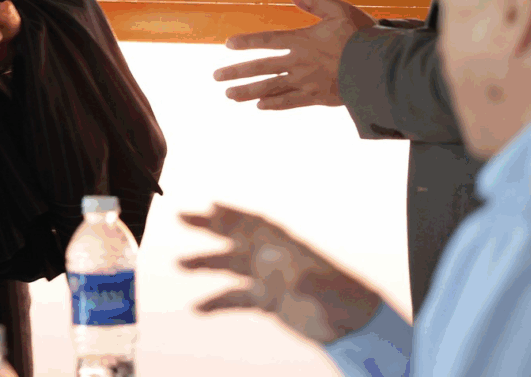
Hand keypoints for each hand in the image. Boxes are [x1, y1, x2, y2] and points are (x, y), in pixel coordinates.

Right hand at [178, 204, 382, 343]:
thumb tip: (298, 282)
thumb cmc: (345, 299)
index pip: (256, 225)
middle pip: (236, 237)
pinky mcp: (267, 300)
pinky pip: (236, 298)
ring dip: (206, 263)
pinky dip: (217, 302)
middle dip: (210, 226)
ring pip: (231, 266)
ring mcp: (268, 278)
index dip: (234, 214)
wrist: (351, 324)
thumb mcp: (330, 291)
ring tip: (180, 263)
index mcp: (288, 248)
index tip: (212, 206)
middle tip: (182, 216)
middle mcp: (273, 258)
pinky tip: (197, 308)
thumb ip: (313, 285)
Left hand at [213, 0, 373, 108]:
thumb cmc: (361, 38)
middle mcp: (299, 63)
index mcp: (302, 41)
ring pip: (271, 88)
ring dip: (248, 91)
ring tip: (229, 95)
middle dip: (237, 72)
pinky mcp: (318, 97)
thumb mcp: (339, 10)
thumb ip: (315, 0)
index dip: (247, 42)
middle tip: (216, 77)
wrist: (379, 69)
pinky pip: (290, 102)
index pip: (267, 41)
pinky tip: (260, 106)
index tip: (228, 45)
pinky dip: (274, 104)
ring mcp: (307, 82)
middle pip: (261, 68)